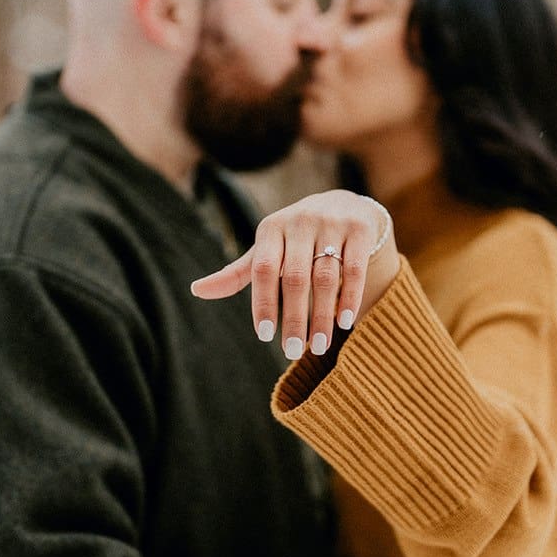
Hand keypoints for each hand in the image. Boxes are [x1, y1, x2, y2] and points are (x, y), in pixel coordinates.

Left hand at [190, 190, 398, 359]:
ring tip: (318, 346)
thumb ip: (238, 273)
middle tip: (291, 352)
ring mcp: (332, 222)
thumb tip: (197, 290)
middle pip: (295, 277)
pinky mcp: (360, 229)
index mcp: (272, 228)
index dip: (263, 303)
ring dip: (322, 315)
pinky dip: (349, 297)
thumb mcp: (268, 250)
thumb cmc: (296, 239)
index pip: (263, 270)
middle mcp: (300, 221)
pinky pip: (354, 269)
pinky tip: (344, 322)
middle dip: (294, 318)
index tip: (265, 336)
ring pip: (326, 277)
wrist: (344, 204)